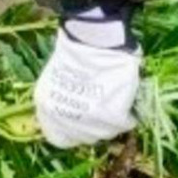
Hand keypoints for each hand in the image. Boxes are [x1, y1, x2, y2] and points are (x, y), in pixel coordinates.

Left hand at [34, 28, 141, 147]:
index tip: (85, 120)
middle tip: (104, 105)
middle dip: (95, 124)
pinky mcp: (113, 119)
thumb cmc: (77, 51)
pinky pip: (126, 122)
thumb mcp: (57, 79)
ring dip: (113, 118)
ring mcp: (90, 124)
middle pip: (86, 137)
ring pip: (107, 132)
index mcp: (47, 111)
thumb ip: (63, 101)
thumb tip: (77, 112)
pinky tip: (126, 95)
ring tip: (115, 96)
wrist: (94, 39)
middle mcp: (66, 122)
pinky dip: (129, 111)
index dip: (74, 130)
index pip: (59, 138)